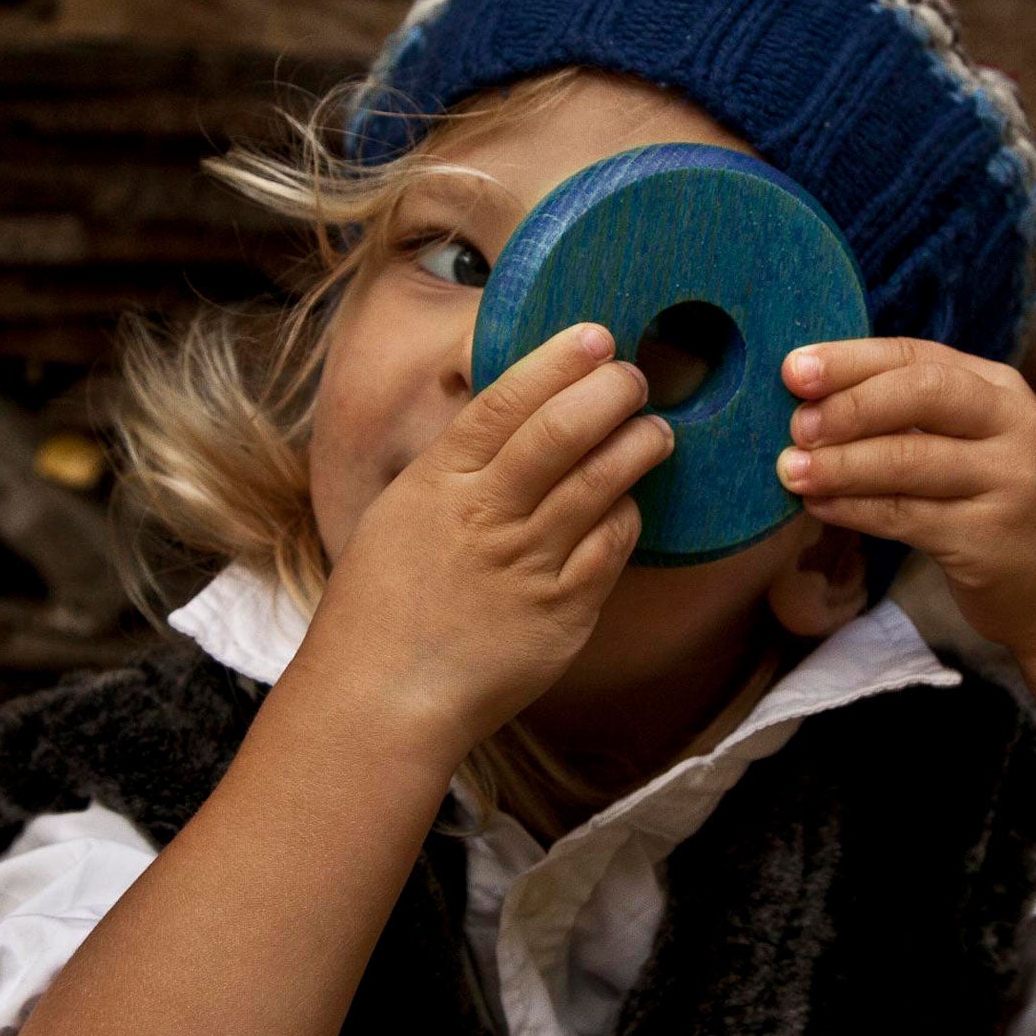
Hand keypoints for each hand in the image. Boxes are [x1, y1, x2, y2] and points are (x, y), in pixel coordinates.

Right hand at [309, 323, 672, 755]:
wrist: (381, 699)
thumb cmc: (382, 605)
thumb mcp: (402, 513)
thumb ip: (457, 466)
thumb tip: (514, 415)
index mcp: (438, 482)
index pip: (507, 400)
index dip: (558, 362)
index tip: (596, 336)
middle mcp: (486, 517)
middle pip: (562, 432)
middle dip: (611, 392)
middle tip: (635, 378)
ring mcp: (528, 565)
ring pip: (601, 484)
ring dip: (637, 445)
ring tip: (654, 431)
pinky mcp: (563, 613)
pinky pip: (613, 548)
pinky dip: (628, 515)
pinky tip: (630, 502)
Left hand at [775, 337, 1035, 656]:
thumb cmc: (991, 502)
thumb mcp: (969, 442)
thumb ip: (908, 415)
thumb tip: (807, 401)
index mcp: (998, 389)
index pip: (917, 358)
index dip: (851, 360)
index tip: (792, 369)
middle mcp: (1012, 426)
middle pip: (923, 394)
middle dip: (850, 405)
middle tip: (796, 425)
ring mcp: (1008, 482)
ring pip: (910, 460)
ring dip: (841, 463)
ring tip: (790, 469)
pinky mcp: (990, 540)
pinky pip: (907, 516)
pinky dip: (854, 508)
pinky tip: (818, 505)